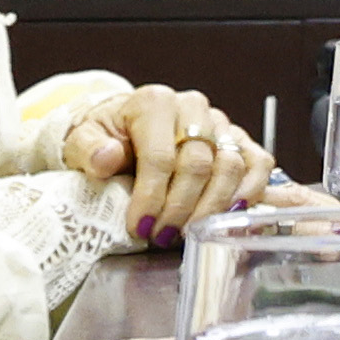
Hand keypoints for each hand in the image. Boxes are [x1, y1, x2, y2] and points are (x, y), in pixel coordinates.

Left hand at [64, 83, 271, 237]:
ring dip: (212, 207)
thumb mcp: (81, 140)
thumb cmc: (104, 137)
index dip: (152, 197)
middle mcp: (192, 107)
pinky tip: (228, 215)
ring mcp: (219, 122)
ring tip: (188, 233)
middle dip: (180, 208)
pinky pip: (258, 163)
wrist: (123, 128)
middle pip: (198, 164)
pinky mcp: (238, 138)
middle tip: (161, 236)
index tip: (140, 227)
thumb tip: (106, 157)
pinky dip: (249, 191)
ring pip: (230, 167)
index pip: (160, 155)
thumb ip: (89, 149)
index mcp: (154, 103)